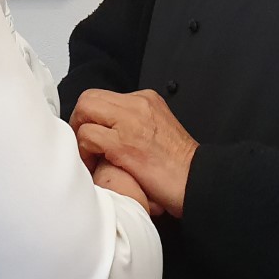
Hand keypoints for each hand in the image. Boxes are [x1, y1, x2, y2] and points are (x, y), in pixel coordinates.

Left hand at [72, 89, 197, 218]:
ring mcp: (130, 121)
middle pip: (90, 98)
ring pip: (85, 110)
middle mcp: (138, 104)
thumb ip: (134, 124)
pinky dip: (84, 150)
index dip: (91, 116)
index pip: (104, 97)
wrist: (199, 181)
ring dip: (79, 134)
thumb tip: (107, 131)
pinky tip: (93, 165)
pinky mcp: (123, 143)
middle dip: (79, 120)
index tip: (90, 136)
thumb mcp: (158, 130)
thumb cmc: (179, 167)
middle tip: (82, 144)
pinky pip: (88, 136)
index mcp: (146, 100)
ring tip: (87, 156)